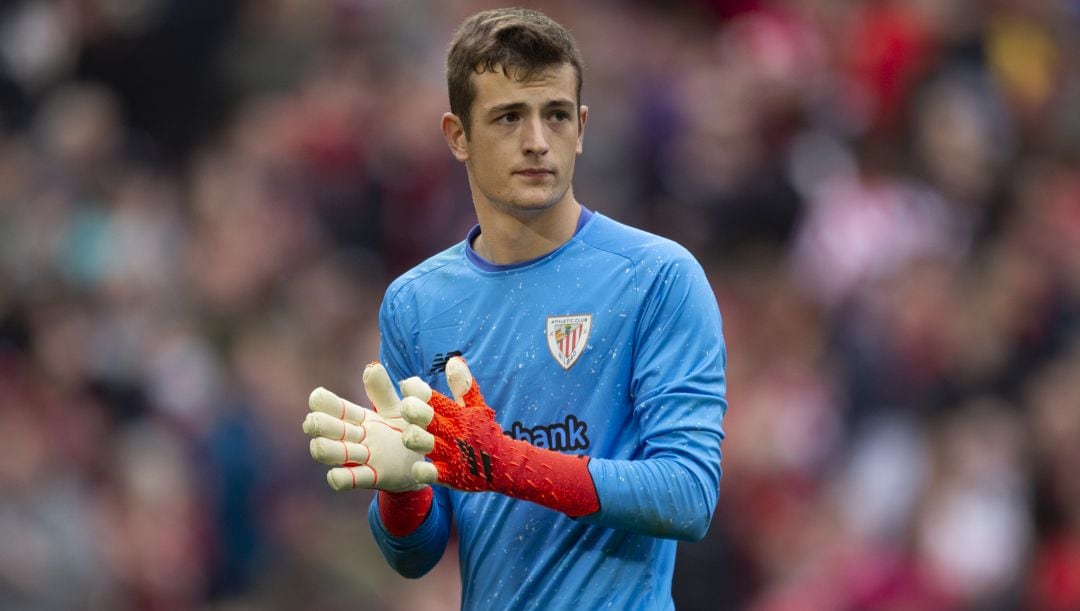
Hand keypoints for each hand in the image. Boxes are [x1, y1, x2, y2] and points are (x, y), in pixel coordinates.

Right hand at [303, 363, 430, 491]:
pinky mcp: (372, 477)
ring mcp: (360, 458)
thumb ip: (383, 390)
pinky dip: (341, 478)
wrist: (422, 462)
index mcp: (359, 418)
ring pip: (333, 453)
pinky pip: (351, 479)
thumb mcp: (396, 409)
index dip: (323, 403)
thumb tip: (371, 367)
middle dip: (317, 425)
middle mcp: (354, 437)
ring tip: (321, 445)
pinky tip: (335, 475)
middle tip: (314, 422)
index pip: (334, 408)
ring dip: (324, 449)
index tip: (317, 397)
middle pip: (326, 429)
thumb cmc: (404, 432)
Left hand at [399, 357, 598, 515]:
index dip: (419, 390)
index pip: (436, 398)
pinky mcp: (452, 476)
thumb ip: (463, 385)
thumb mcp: (477, 408)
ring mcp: (453, 455)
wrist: (505, 465)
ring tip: (410, 434)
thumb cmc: (485, 432)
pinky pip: (434, 474)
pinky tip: (419, 466)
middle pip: (429, 418)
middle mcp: (454, 433)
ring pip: (427, 444)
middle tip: (406, 406)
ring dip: (415, 438)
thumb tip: (453, 360)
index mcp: (458, 414)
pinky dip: (425, 471)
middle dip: (414, 410)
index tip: (408, 384)